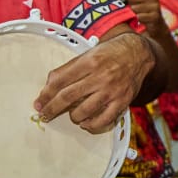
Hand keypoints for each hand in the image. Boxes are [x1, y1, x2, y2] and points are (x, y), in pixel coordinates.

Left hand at [34, 31, 152, 132]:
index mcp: (89, 61)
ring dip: (72, 116)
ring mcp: (112, 90)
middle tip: (45, 114)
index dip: (46, 94)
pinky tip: (86, 122)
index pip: (60, 80)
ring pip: (83, 111)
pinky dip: (91, 125)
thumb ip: (69, 68)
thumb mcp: (88, 53)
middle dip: (52, 108)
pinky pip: (103, 120)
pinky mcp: (122, 101)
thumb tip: (49, 85)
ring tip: (71, 115)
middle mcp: (100, 76)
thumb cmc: (110, 53)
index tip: (39, 102)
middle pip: (67, 96)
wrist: (139, 53)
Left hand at [125, 0, 166, 33]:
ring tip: (136, 14)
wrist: (156, 25)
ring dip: (133, 12)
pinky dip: (137, 18)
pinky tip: (140, 19)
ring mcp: (155, 6)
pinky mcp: (155, 16)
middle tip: (131, 6)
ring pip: (134, 7)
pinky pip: (139, 16)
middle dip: (128, 2)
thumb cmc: (144, 10)